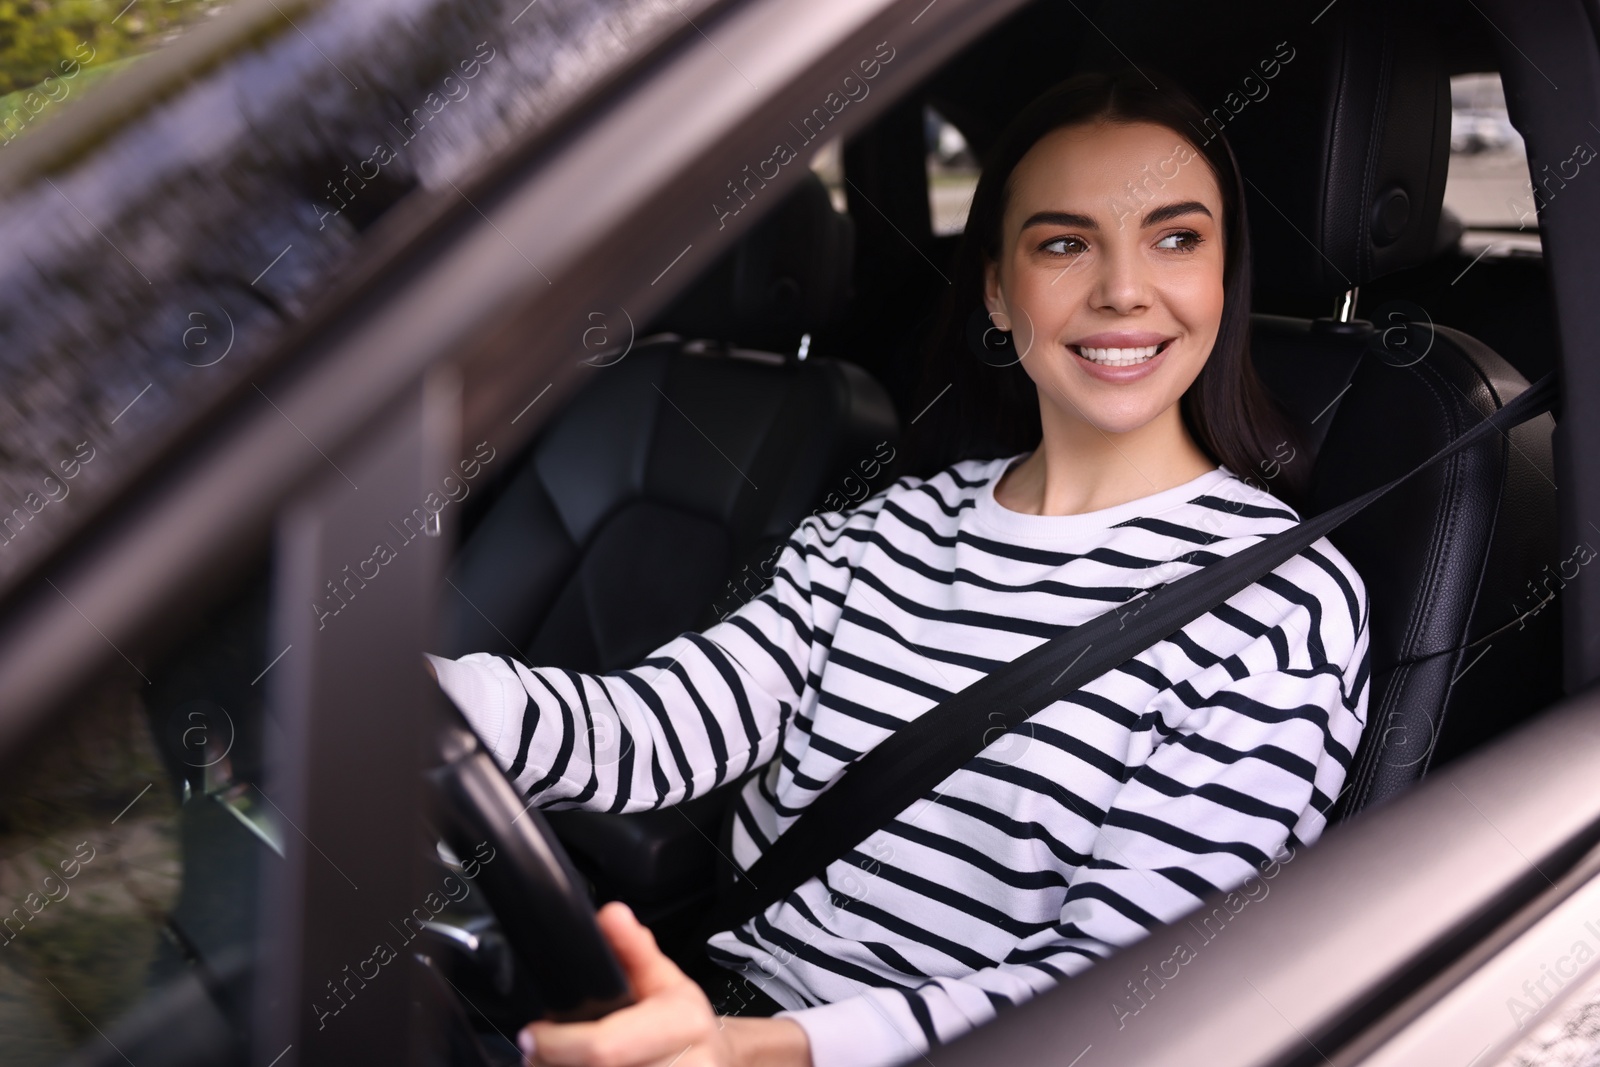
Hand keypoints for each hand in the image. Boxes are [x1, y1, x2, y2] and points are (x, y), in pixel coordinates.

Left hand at [519, 902, 809, 1066]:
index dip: (557, 1045)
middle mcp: (689, 1064)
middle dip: (553, 1064)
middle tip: (536, 1054)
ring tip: (557, 1061)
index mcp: (683, 1023)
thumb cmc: (684, 1022)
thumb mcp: (664, 978)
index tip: (531, 1036)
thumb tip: (611, 916)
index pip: (604, 1048)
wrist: (719, 1058)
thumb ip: (632, 948)